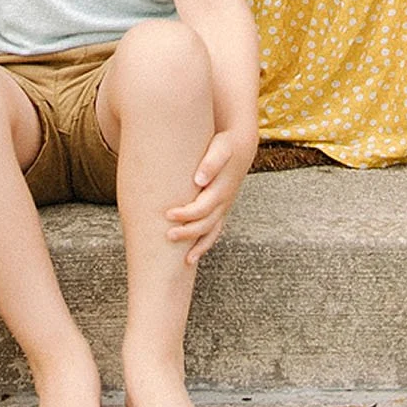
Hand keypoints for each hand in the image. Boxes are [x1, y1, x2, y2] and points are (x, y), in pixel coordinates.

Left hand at [164, 126, 250, 263]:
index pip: (202, 208)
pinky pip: (215, 232)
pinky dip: (205, 243)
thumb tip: (198, 179)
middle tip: (168, 236)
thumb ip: (210, 163)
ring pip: (212, 233)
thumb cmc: (224, 146)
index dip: (186, 214)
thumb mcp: (219, 148)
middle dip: (188, 233)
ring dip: (199, 246)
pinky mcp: (221, 209)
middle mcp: (224, 203)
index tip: (167, 214)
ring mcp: (224, 208)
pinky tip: (193, 254)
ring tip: (186, 260)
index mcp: (221, 190)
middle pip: (206, 224)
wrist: (239, 147)